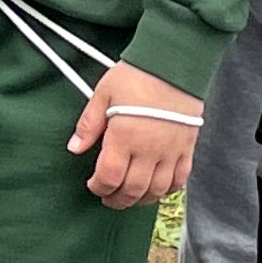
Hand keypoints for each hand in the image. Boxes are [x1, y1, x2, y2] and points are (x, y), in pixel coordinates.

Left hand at [69, 62, 202, 207]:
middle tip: (108, 198)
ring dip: (141, 199)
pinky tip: (157, 187)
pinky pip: (180, 179)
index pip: (110, 177)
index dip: (99, 187)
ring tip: (130, 197)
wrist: (174, 63)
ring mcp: (171, 151)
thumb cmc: (136, 76)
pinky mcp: (187, 147)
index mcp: (125, 137)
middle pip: (133, 189)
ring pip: (157, 189)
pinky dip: (168, 189)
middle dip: (117, 199)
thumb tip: (74, 148)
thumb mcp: (104, 94)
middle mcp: (149, 149)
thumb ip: (89, 124)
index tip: (93, 185)